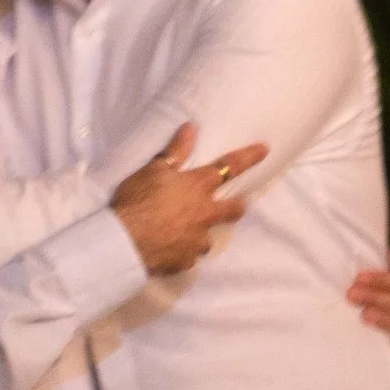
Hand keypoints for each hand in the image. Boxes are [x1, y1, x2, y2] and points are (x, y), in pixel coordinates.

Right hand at [109, 124, 267, 274]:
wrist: (125, 242)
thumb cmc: (138, 200)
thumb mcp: (154, 170)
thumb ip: (175, 152)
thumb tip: (191, 128)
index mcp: (198, 187)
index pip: (229, 167)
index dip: (249, 157)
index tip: (265, 150)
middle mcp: (204, 214)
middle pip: (233, 210)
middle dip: (237, 205)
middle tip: (237, 204)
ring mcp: (197, 241)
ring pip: (209, 238)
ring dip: (202, 233)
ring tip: (187, 232)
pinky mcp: (185, 262)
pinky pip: (189, 257)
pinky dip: (182, 252)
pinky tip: (170, 250)